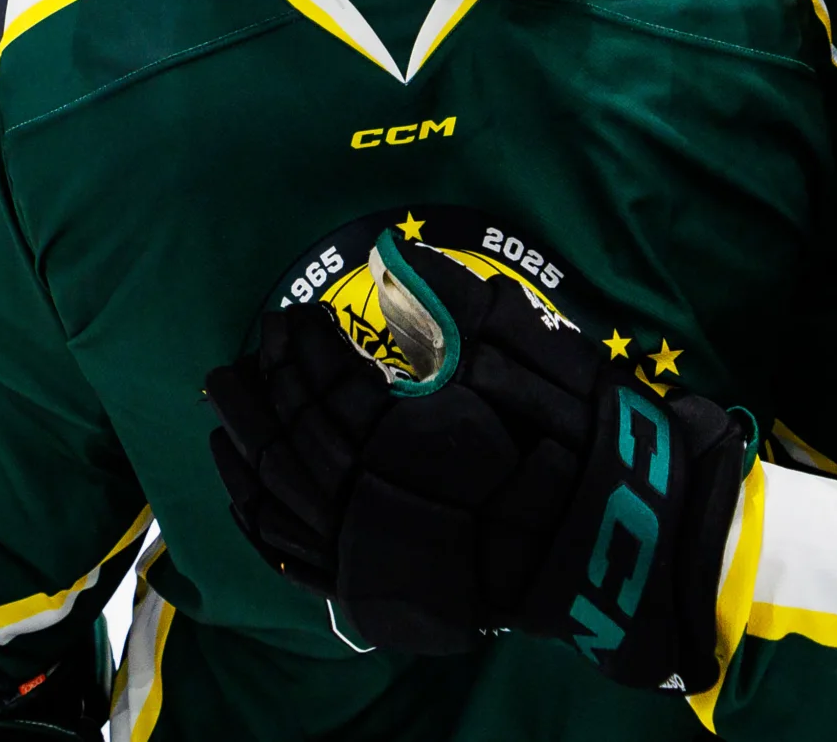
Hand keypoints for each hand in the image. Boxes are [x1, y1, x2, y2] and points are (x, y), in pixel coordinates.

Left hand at [206, 235, 750, 685]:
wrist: (611, 540)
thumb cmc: (577, 438)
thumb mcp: (530, 353)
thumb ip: (454, 303)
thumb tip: (394, 252)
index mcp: (409, 433)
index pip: (329, 381)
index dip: (305, 346)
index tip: (296, 317)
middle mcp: (377, 492)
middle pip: (292, 435)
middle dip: (264, 386)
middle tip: (248, 347)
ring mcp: (372, 547)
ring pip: (281, 494)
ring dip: (246, 443)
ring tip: (225, 402)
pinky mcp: (376, 584)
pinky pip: (294, 555)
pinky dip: (258, 518)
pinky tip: (239, 489)